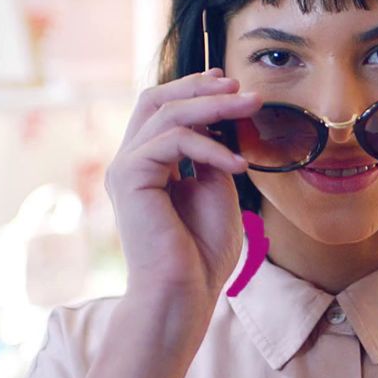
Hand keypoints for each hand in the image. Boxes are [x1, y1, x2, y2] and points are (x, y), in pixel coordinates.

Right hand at [105, 69, 260, 320]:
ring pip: (167, 113)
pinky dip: (211, 147)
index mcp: (147, 165)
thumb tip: (223, 123)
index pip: (161, 109)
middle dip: (200, 87)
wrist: (181, 294)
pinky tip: (239, 165)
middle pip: (156, 99)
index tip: (230, 83)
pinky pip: (174, 141)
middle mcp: (130, 162)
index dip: (193, 89)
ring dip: (215, 106)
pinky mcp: (129, 177)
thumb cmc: (200, 254)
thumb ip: (212, 157)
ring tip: (251, 107)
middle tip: (240, 86)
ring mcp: (125, 168)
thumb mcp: (216, 191)